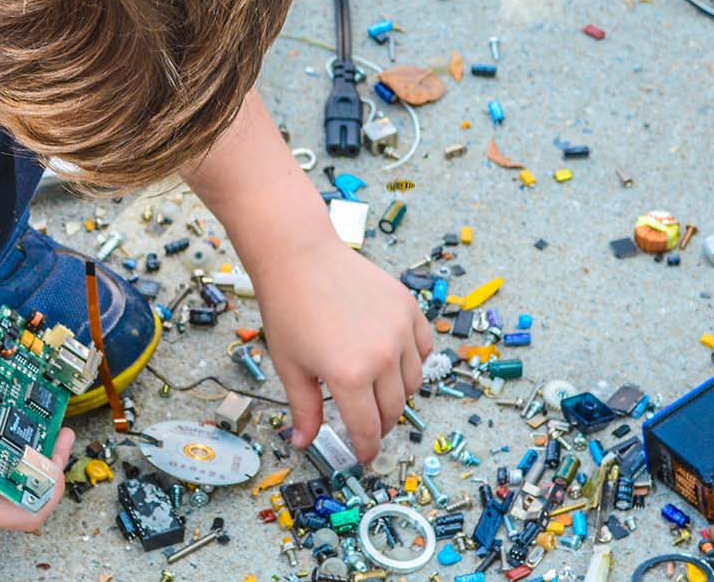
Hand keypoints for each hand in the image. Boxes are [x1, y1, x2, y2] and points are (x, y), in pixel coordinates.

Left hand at [253, 238, 432, 462]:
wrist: (300, 256)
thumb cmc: (289, 307)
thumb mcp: (290, 366)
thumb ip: (303, 409)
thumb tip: (302, 442)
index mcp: (349, 375)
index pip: (368, 428)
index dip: (367, 448)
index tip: (365, 456)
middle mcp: (381, 355)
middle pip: (393, 409)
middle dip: (381, 424)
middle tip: (367, 425)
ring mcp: (400, 330)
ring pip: (413, 381)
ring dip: (397, 393)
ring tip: (376, 390)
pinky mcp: (408, 308)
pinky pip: (423, 347)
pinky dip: (413, 360)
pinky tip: (392, 359)